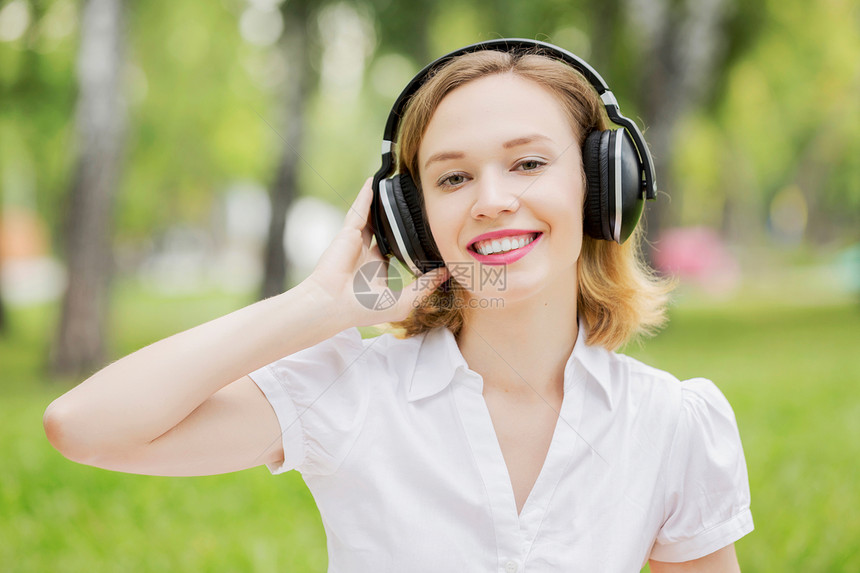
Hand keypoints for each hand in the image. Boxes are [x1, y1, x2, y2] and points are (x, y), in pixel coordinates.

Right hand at [305, 177, 448, 327]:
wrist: (333, 304)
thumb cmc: (364, 308)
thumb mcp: (403, 301)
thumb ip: (425, 286)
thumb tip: (447, 272)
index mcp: (377, 270)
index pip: (396, 250)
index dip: (409, 242)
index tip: (428, 233)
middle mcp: (367, 254)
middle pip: (385, 230)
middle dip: (395, 219)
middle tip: (413, 203)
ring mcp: (356, 242)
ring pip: (371, 217)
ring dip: (381, 203)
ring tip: (394, 185)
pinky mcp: (347, 233)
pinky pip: (359, 210)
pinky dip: (365, 196)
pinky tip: (373, 182)